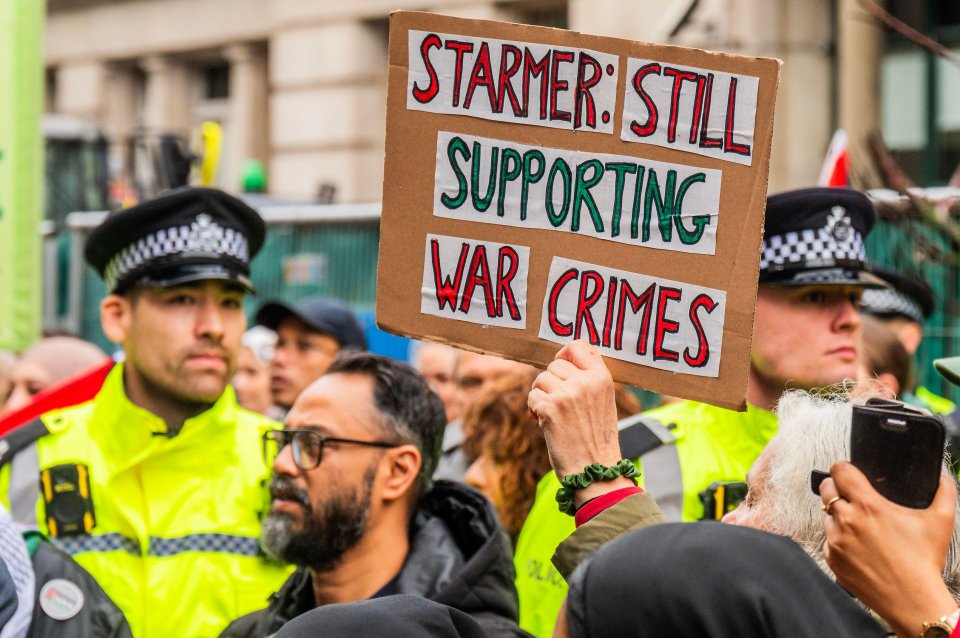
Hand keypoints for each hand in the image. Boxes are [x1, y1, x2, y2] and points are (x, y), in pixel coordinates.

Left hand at [528, 341, 631, 505]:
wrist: (595, 471)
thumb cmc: (597, 440)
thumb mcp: (604, 403)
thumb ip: (588, 380)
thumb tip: (561, 360)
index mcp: (602, 378)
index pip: (578, 346)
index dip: (565, 354)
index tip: (562, 367)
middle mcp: (585, 382)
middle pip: (555, 365)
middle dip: (551, 382)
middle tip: (559, 404)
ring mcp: (567, 394)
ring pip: (540, 380)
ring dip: (541, 396)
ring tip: (553, 415)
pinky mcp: (550, 408)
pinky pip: (532, 397)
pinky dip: (534, 410)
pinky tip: (546, 424)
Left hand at [819, 461, 956, 637]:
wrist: (913, 600)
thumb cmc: (924, 562)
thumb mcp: (940, 522)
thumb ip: (944, 492)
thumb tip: (943, 477)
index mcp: (867, 506)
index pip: (840, 471)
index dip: (844, 468)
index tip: (850, 472)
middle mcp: (846, 520)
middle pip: (827, 489)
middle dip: (837, 488)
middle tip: (852, 497)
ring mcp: (836, 540)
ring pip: (826, 516)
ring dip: (838, 516)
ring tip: (860, 527)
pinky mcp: (831, 558)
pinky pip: (828, 540)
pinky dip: (838, 540)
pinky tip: (858, 547)